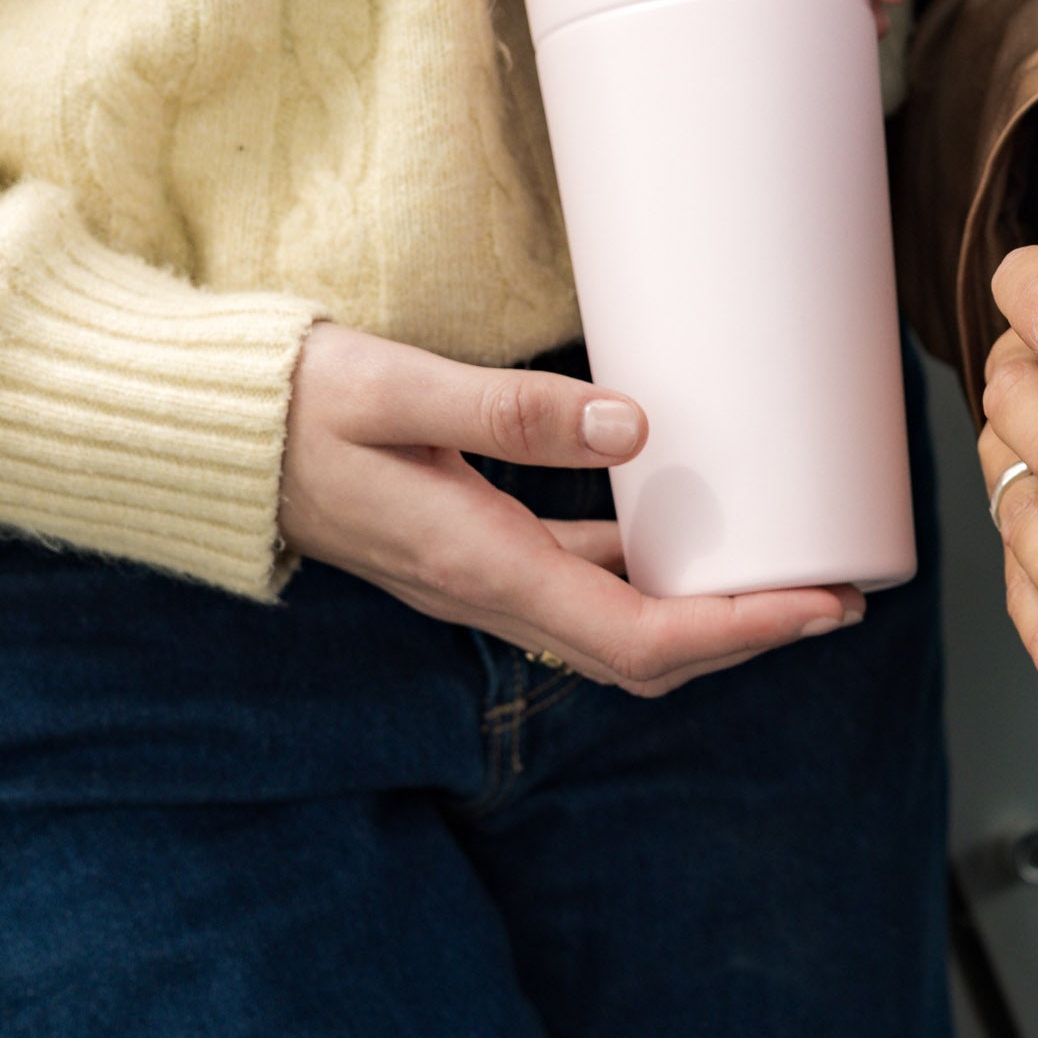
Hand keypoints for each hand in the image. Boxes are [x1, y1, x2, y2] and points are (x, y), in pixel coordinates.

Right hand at [278, 322, 861, 697]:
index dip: (744, 629)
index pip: (642, 633)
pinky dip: (644, 575)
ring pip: (614, 626)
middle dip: (745, 634)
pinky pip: (576, 586)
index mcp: (480, 565)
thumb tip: (636, 428)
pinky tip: (679, 532)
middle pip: (643, 653)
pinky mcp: (466, 551)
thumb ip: (514, 409)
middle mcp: (484, 592)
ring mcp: (474, 579)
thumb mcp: (397, 384)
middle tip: (835, 597)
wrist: (201, 437)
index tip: (823, 605)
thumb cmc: (288, 403)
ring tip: (781, 568)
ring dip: (703, 611)